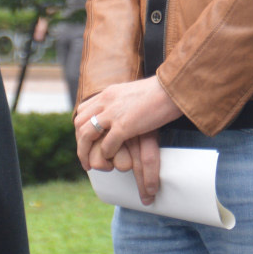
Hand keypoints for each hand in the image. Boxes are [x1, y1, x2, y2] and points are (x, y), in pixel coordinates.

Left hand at [74, 77, 181, 201]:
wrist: (172, 88)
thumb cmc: (162, 91)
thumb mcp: (134, 93)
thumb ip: (124, 102)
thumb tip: (124, 112)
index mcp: (108, 93)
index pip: (83, 110)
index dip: (82, 128)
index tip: (87, 141)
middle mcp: (106, 101)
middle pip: (79, 124)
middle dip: (80, 143)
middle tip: (86, 158)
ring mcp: (113, 113)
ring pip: (87, 135)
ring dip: (86, 152)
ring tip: (92, 165)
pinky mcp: (123, 125)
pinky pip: (106, 145)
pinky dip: (106, 155)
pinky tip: (112, 159)